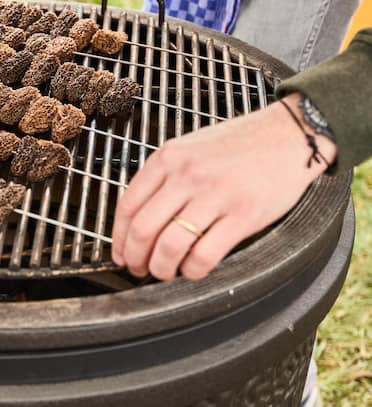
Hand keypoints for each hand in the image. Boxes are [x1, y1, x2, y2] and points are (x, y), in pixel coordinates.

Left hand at [111, 92, 336, 280]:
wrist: (289, 134)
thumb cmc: (240, 144)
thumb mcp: (190, 147)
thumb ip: (165, 177)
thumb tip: (139, 217)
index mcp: (168, 158)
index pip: (127, 205)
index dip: (118, 238)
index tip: (120, 253)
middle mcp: (187, 175)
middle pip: (143, 229)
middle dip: (135, 258)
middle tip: (138, 269)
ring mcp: (215, 195)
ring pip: (170, 245)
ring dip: (162, 268)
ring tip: (165, 272)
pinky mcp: (243, 214)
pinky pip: (206, 254)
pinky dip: (193, 270)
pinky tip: (194, 269)